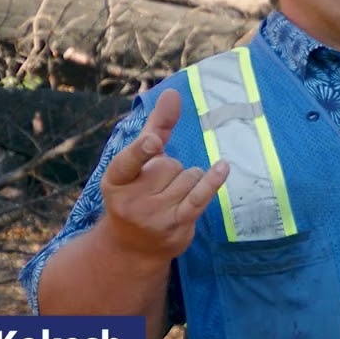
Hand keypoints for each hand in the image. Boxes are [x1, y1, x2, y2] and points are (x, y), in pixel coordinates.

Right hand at [99, 89, 228, 260]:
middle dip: (171, 170)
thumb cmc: (138, 193)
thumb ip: (156, 126)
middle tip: (157, 189)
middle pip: (171, 165)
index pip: (129, 161)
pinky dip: (212, 182)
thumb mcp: (139, 162)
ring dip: (188, 181)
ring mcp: (154, 215)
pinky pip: (199, 197)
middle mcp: (132, 200)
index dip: (142, 150)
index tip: (153, 142)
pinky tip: (223, 168)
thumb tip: (173, 92)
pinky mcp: (176, 225)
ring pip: (189, 177)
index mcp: (116, 180)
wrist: (133, 247)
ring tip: (170, 197)